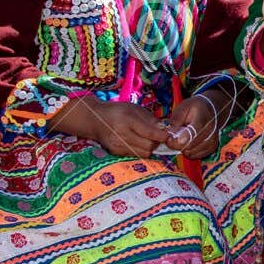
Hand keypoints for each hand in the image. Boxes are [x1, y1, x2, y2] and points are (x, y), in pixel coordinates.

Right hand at [52, 98, 170, 157]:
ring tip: (146, 139)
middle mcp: (120, 134)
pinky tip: (137, 142)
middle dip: (156, 142)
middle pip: (148, 146)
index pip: (149, 132)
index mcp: (126, 120)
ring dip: (149, 148)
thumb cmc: (117, 111)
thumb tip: (165, 129)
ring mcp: (117, 145)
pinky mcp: (115, 152)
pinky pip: (135, 155)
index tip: (169, 135)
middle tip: (156, 136)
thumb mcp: (134, 108)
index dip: (162, 136)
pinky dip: (140, 150)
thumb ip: (150, 119)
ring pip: (143, 153)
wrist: (94, 120)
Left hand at [161, 94, 224, 158]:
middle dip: (176, 145)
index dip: (178, 140)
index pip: (192, 134)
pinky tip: (187, 143)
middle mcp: (210, 132)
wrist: (212, 110)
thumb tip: (170, 134)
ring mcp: (212, 141)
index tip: (168, 139)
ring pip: (191, 153)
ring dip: (182, 148)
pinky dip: (188, 152)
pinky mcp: (212, 148)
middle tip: (171, 138)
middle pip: (190, 146)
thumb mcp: (182, 108)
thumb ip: (175, 120)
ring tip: (180, 139)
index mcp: (202, 119)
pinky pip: (195, 156)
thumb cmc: (195, 108)